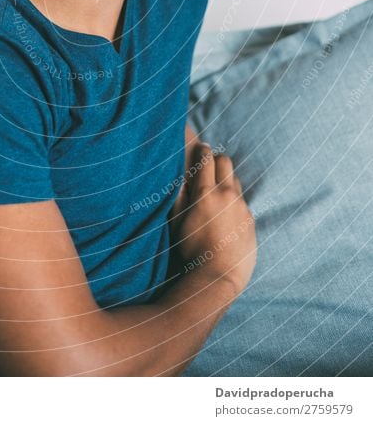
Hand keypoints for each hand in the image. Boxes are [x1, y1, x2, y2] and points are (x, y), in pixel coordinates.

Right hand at [172, 143, 256, 295]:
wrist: (218, 278)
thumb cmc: (190, 252)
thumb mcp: (175, 222)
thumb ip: (177, 196)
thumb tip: (179, 176)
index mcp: (206, 193)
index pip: (206, 158)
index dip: (202, 150)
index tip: (200, 148)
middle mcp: (227, 195)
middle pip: (225, 162)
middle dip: (216, 160)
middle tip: (207, 167)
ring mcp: (242, 207)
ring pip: (236, 181)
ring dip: (226, 180)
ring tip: (216, 193)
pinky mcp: (251, 220)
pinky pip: (243, 202)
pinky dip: (234, 201)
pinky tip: (225, 215)